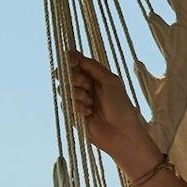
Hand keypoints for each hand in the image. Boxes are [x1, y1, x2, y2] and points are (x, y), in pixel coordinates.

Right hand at [65, 48, 157, 173]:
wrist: (121, 132)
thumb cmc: (120, 106)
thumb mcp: (110, 80)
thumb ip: (92, 66)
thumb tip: (73, 53)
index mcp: (95, 77)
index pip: (77, 63)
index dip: (72, 61)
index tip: (73, 62)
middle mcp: (85, 87)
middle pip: (68, 74)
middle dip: (76, 79)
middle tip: (87, 86)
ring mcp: (78, 100)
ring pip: (65, 89)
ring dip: (78, 95)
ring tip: (91, 104)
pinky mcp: (73, 114)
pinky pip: (65, 104)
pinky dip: (77, 107)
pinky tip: (88, 113)